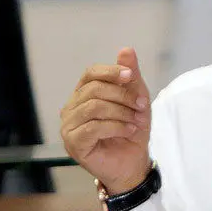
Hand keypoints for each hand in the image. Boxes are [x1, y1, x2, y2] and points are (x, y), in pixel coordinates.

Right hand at [60, 48, 151, 193]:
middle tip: (141, 106)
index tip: (131, 77)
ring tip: (136, 121)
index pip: (91, 73)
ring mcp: (69, 127)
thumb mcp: (136, 97)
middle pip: (94, 90)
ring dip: (122, 112)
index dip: (111, 72)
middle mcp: (72, 108)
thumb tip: (126, 49)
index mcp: (84, 93)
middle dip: (122, 96)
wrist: (133, 161)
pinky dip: (117, 127)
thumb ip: (130, 75)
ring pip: (94, 108)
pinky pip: (93, 127)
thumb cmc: (132, 127)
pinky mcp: (73, 144)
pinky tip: (129, 131)